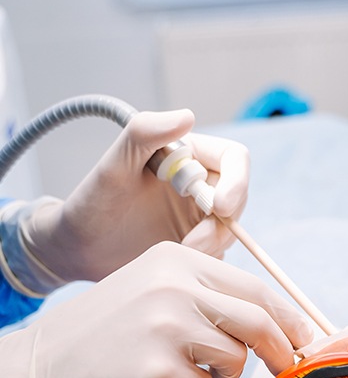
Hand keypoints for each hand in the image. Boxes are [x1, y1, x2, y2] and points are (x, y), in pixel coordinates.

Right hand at [0, 242, 312, 377]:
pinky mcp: (159, 370)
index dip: (288, 315)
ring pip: (237, 357)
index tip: (304, 335)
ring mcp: (168, 326)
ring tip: (193, 373)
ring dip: (227, 374)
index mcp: (178, 260)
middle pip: (259, 319)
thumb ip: (207, 293)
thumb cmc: (105, 330)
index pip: (256, 287)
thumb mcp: (154, 286)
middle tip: (290, 365)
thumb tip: (271, 319)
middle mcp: (176, 286)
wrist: (39, 363)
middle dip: (283, 348)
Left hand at [19, 109, 249, 285]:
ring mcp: (201, 217)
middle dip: (221, 226)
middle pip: (238, 200)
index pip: (234, 160)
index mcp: (187, 156)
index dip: (237, 183)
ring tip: (176, 253)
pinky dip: (205, 261)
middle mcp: (200, 184)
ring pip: (231, 231)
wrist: (80, 248)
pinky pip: (219, 255)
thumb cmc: (92, 202)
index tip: (220, 208)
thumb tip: (187, 115)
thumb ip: (144, 133)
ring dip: (212, 246)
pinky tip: (176, 262)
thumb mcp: (114, 166)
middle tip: (190, 244)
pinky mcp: (199, 244)